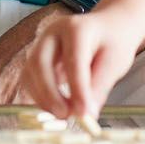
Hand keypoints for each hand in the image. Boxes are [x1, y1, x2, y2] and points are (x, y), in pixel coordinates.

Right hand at [26, 9, 144, 119]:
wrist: (107, 28)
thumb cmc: (112, 42)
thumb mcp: (115, 62)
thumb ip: (100, 86)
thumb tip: (87, 114)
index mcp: (77, 28)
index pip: (73, 60)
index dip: (77, 89)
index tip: (84, 113)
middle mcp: (53, 33)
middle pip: (40, 62)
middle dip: (49, 94)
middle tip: (65, 115)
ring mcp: (41, 44)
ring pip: (30, 72)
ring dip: (43, 98)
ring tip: (64, 115)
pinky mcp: (37, 57)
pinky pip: (30, 79)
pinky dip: (40, 97)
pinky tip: (56, 107)